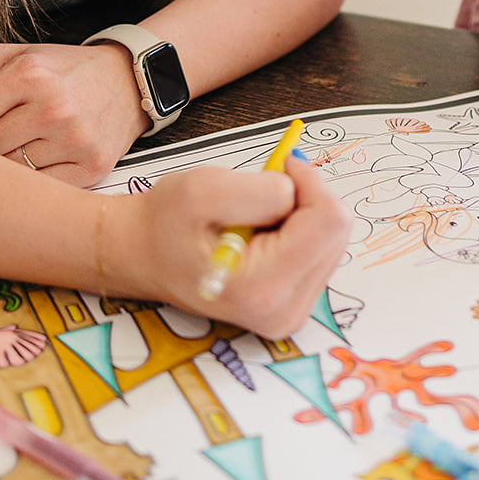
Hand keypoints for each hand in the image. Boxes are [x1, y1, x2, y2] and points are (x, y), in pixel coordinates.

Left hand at [0, 41, 146, 185]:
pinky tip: (44, 156)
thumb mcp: (11, 55)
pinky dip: (33, 178)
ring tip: (22, 141)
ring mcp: (75, 141)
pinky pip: (37, 188)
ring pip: (6, 172)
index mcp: (30, 73)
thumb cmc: (61, 70)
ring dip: (6, 161)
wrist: (127, 81)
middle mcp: (54, 108)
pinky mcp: (92, 167)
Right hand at [111, 156, 350, 339]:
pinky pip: (319, 249)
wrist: (141, 254)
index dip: (309, 181)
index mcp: (263, 289)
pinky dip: (297, 228)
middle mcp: (284, 312)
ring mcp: (291, 312)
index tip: (278, 167)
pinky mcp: (294, 303)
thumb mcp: (202, 190)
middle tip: (257, 195)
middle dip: (304, 199)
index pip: (329, 222)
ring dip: (299, 213)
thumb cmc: (165, 223)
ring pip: (331, 238)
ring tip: (251, 217)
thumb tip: (297, 190)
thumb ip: (258, 190)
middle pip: (336, 232)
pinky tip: (261, 232)